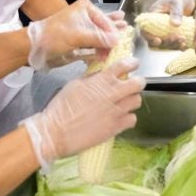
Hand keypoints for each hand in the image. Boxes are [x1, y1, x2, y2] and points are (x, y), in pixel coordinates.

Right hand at [22, 58, 144, 170]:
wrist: (56, 132)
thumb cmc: (61, 108)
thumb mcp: (75, 85)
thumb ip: (92, 78)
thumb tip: (102, 73)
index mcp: (101, 81)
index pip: (124, 65)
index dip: (132, 63)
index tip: (133, 64)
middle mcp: (112, 94)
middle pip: (138, 84)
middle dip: (138, 82)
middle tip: (132, 85)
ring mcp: (116, 111)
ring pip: (137, 101)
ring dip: (132, 100)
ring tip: (124, 102)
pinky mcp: (116, 127)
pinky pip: (133, 119)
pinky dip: (129, 117)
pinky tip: (120, 118)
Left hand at [27, 0, 121, 71]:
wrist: (35, 47)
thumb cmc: (54, 36)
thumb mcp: (77, 36)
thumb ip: (98, 38)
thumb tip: (118, 40)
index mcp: (86, 8)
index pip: (105, 20)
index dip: (114, 32)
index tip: (120, 42)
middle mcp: (86, 16)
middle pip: (105, 27)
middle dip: (114, 34)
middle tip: (127, 37)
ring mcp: (83, 29)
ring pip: (101, 36)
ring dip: (108, 43)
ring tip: (119, 47)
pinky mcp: (79, 41)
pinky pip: (94, 44)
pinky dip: (100, 48)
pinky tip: (108, 51)